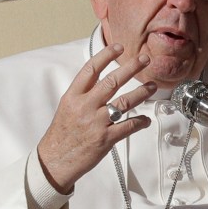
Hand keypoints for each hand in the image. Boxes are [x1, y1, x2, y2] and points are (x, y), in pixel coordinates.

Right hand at [37, 44, 155, 193]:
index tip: (119, 47)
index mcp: (73, 96)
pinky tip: (146, 119)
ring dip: (141, 92)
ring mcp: (96, 123)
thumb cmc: (62, 133)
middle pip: (112, 81)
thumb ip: (83, 93)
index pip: (91, 69)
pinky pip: (128, 126)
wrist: (55, 161)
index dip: (106, 56)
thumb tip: (101, 78)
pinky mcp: (105, 139)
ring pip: (124, 102)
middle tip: (144, 59)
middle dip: (131, 68)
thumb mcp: (67, 107)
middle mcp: (85, 106)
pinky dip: (140, 122)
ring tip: (152, 86)